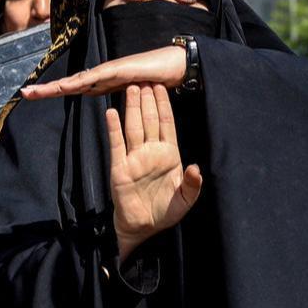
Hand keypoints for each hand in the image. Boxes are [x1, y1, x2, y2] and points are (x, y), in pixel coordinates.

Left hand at [20, 46, 184, 99]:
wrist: (175, 67)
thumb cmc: (156, 82)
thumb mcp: (132, 99)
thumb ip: (120, 103)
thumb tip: (111, 114)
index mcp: (102, 85)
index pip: (73, 89)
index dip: (55, 91)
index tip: (35, 95)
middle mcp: (101, 77)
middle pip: (69, 84)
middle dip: (47, 89)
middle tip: (24, 93)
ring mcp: (108, 72)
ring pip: (77, 80)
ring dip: (57, 86)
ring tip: (37, 91)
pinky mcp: (119, 70)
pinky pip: (96, 77)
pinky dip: (81, 81)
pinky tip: (67, 85)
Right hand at [108, 84, 201, 261]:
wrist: (142, 228)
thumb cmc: (165, 212)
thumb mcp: (185, 200)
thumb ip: (192, 185)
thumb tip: (196, 167)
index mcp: (168, 155)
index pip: (166, 125)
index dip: (164, 106)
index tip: (162, 87)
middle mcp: (150, 152)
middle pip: (148, 121)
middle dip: (147, 100)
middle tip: (144, 79)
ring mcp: (134, 158)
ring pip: (133, 127)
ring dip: (132, 108)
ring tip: (130, 88)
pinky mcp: (119, 167)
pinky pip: (116, 144)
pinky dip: (113, 128)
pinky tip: (111, 113)